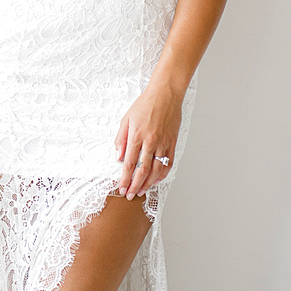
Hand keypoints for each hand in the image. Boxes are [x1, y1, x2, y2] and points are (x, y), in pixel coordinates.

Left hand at [114, 83, 182, 199]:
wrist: (165, 95)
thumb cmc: (144, 104)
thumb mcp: (126, 119)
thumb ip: (121, 138)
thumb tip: (118, 156)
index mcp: (137, 135)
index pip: (130, 163)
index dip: (125, 179)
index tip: (121, 188)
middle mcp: (151, 142)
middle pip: (143, 170)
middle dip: (135, 186)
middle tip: (130, 195)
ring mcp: (163, 143)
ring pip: (157, 170)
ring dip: (149, 184)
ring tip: (142, 191)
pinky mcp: (172, 143)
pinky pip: (169, 163)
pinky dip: (163, 175)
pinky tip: (156, 180)